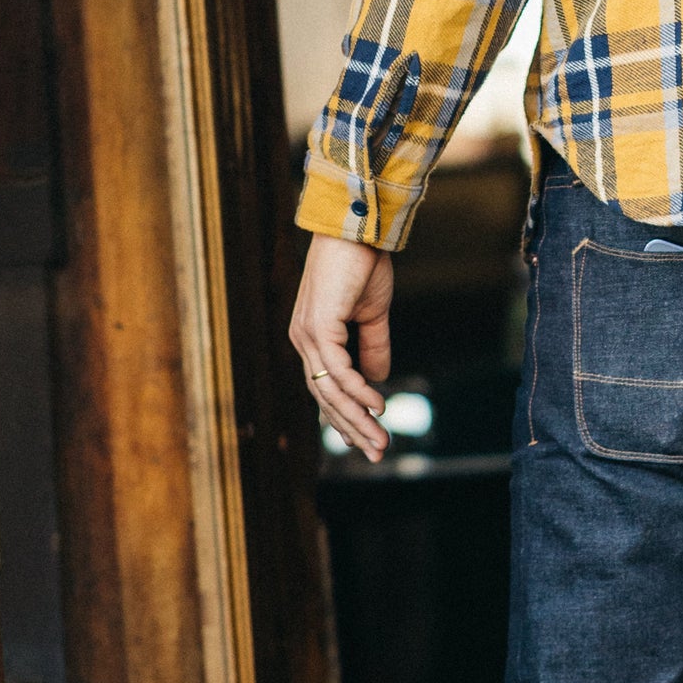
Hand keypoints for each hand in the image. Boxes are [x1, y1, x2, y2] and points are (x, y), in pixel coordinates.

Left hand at [290, 236, 394, 461]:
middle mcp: (303, 339)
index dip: (345, 416)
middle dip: (352, 428)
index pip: (325, 388)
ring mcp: (307, 334)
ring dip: (356, 419)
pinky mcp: (319, 326)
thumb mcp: (373, 314)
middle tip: (377, 453)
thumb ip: (373, 347)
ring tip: (380, 441)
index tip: (365, 440)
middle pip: (324, 397)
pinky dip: (358, 391)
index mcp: (313, 338)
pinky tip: (377, 407)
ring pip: (329, 390)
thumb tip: (378, 380)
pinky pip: (338, 370)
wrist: (358, 228)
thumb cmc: (363, 264)